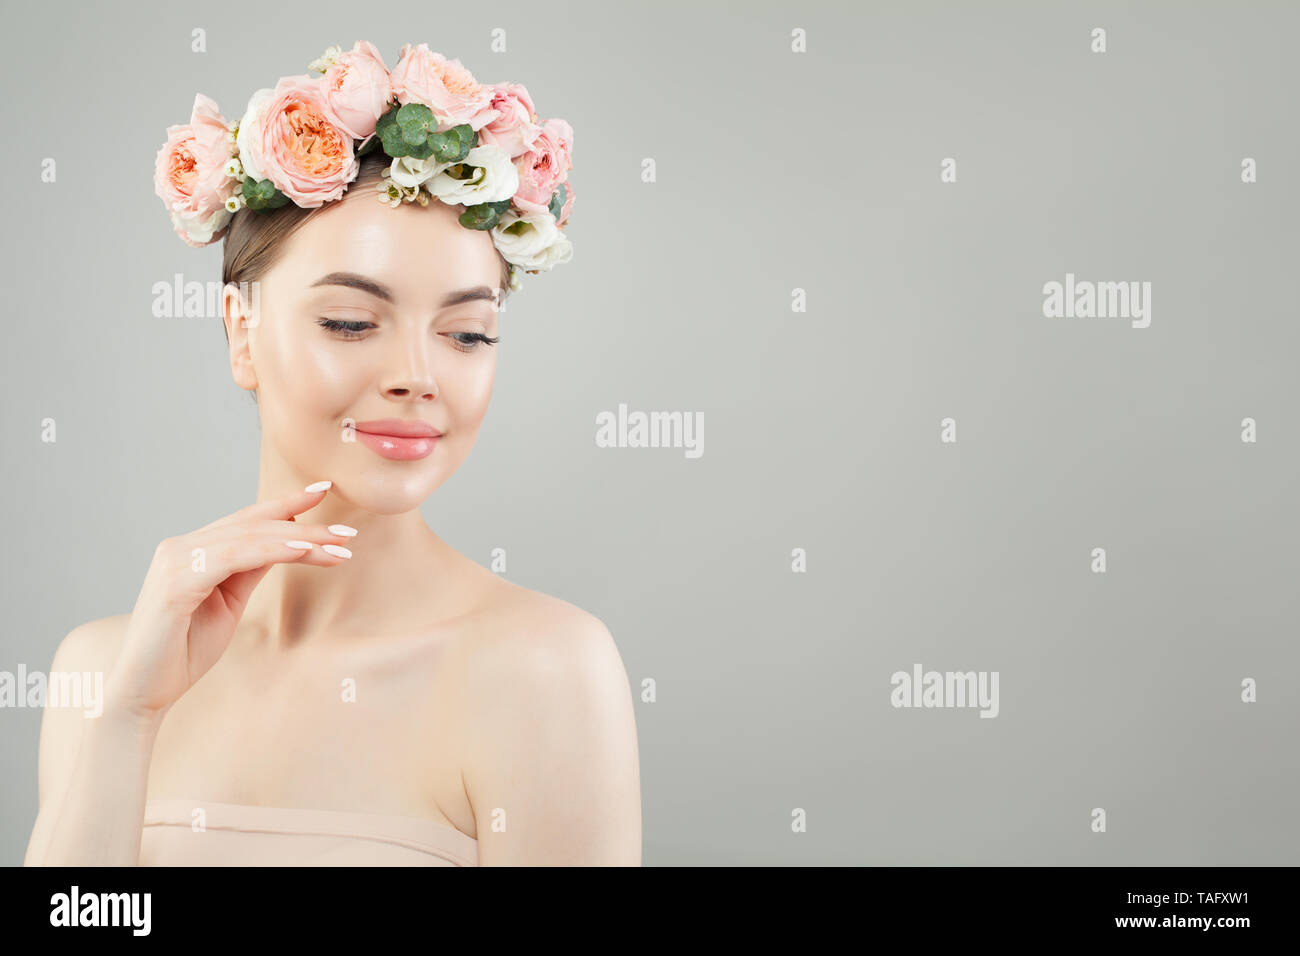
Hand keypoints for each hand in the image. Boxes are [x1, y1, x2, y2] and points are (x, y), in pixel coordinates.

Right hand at [103, 481, 354, 722]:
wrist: (143, 691)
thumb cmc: (183, 650)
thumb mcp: (229, 602)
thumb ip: (250, 569)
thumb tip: (286, 542)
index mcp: (192, 549)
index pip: (247, 519)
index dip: (286, 504)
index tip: (323, 490)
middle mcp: (181, 546)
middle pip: (255, 526)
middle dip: (306, 527)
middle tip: (348, 533)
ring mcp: (176, 561)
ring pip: (251, 538)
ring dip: (300, 540)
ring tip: (339, 547)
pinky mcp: (176, 582)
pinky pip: (235, 557)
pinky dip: (272, 550)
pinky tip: (303, 550)